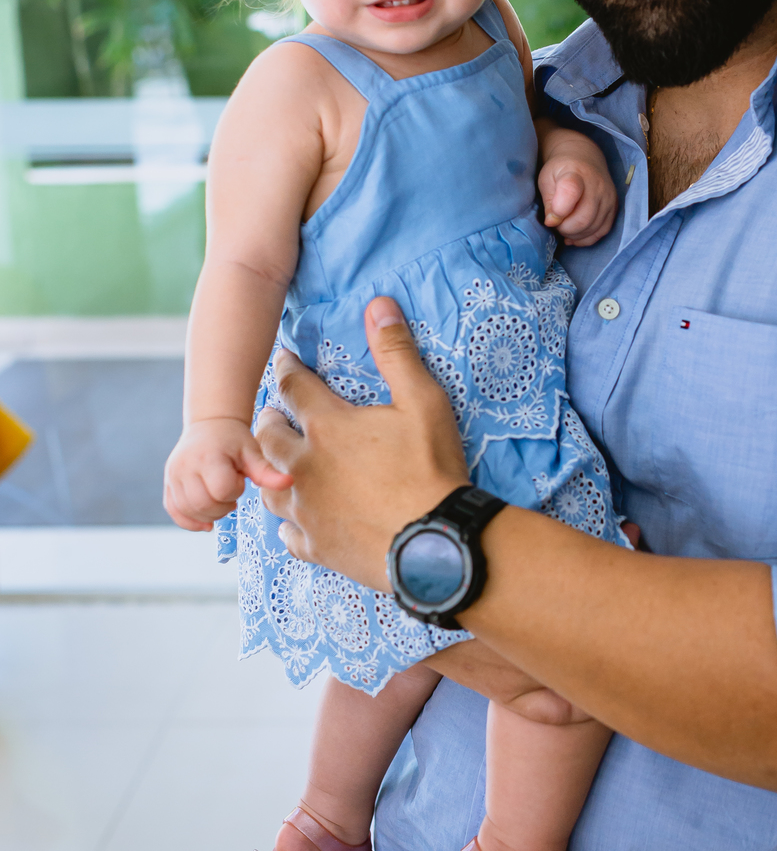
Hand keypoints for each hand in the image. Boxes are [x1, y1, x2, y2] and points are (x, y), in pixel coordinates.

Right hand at [163, 416, 292, 530]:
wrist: (210, 425)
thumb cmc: (235, 440)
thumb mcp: (252, 452)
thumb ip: (267, 471)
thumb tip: (288, 483)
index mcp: (208, 457)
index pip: (221, 490)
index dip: (235, 491)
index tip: (239, 480)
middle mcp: (185, 466)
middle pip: (204, 504)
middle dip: (223, 506)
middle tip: (231, 493)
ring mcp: (173, 475)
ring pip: (189, 510)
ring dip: (209, 514)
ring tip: (220, 499)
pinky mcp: (168, 483)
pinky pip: (174, 511)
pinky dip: (189, 520)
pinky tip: (206, 520)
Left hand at [257, 298, 469, 586]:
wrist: (434, 545)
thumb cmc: (431, 470)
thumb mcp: (423, 403)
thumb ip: (396, 353)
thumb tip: (378, 304)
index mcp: (327, 427)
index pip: (294, 387)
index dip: (288, 369)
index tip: (284, 360)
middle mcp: (304, 466)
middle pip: (267, 436)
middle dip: (269, 419)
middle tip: (273, 413)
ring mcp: (306, 509)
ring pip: (268, 485)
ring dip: (269, 469)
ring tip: (278, 463)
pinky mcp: (315, 545)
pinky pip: (288, 532)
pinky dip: (290, 522)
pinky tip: (297, 519)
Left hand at [538, 153, 617, 245]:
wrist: (584, 159)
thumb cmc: (561, 170)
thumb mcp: (546, 179)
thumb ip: (548, 202)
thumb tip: (552, 223)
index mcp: (576, 173)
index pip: (571, 192)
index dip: (558, 211)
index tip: (550, 218)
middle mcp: (597, 185)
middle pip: (583, 219)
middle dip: (565, 228)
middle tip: (557, 224)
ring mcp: (608, 198)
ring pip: (592, 228)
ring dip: (574, 234)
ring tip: (565, 226)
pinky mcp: (614, 208)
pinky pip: (602, 232)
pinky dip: (586, 238)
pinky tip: (575, 235)